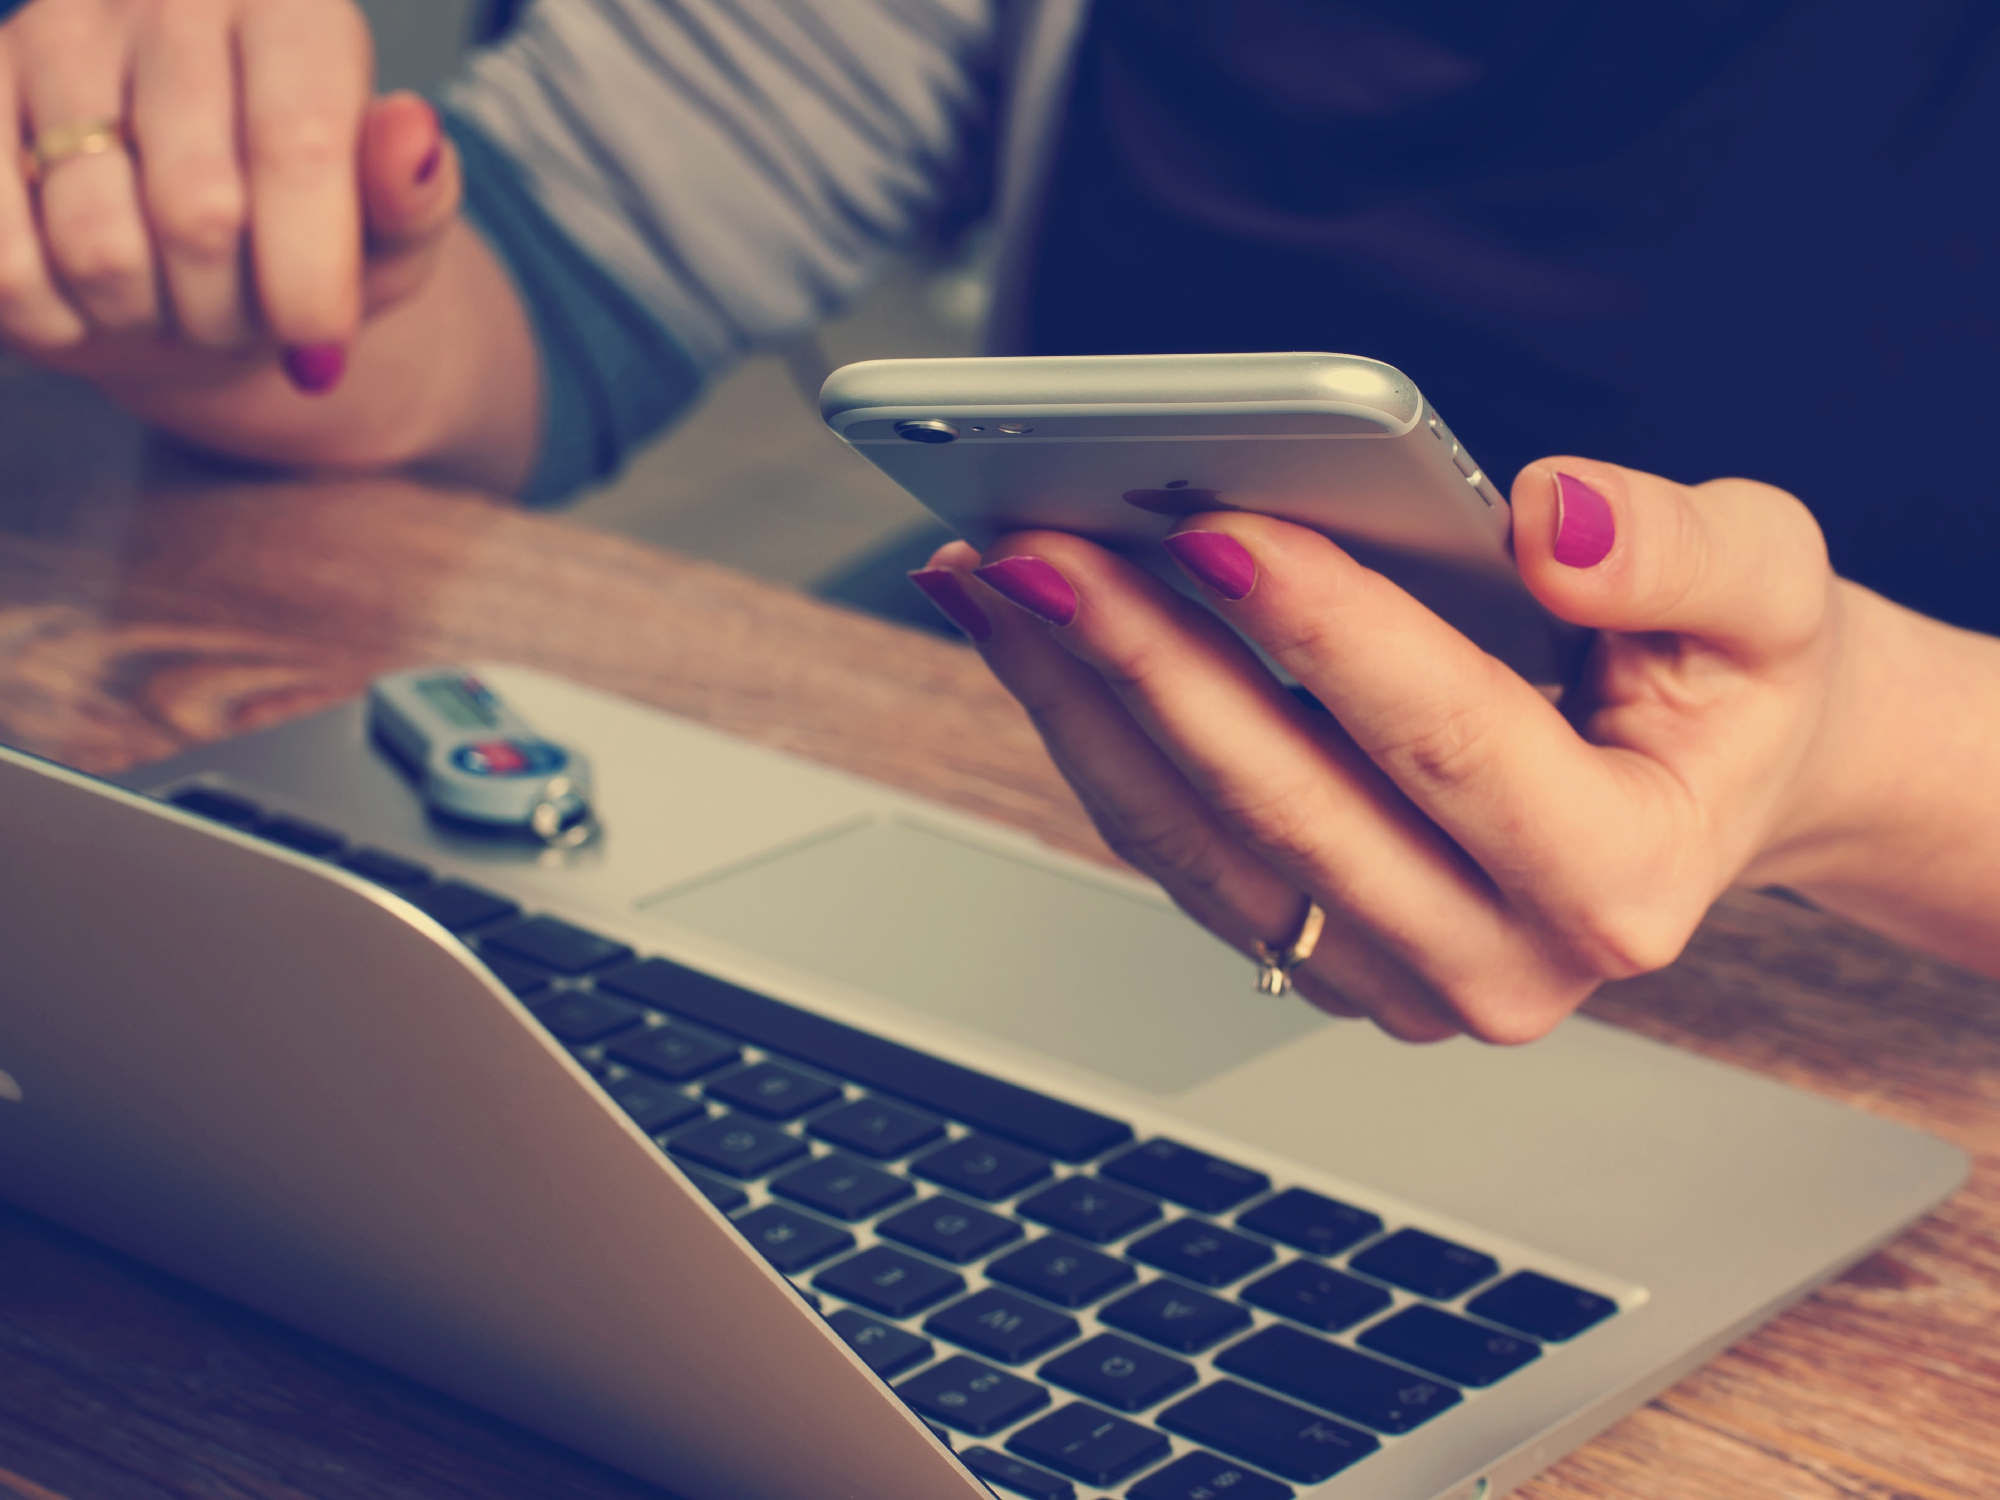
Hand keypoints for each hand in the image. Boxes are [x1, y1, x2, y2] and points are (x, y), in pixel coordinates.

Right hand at [0, 0, 457, 396]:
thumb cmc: (311, 236)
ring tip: (177, 300)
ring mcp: (56, 37)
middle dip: (233, 311)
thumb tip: (412, 133)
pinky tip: (95, 302)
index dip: (309, 274)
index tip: (321, 346)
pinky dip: (60, 319)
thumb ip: (413, 197)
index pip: (297, 146)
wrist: (198, 250)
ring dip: (150, 318)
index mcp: (291, 8)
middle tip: (246, 318)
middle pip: (198, 209)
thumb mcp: (391, 233)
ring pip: (98, 245)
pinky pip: (4, 261)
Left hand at [912, 459, 1860, 1043]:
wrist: (1710, 782)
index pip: (1448, 744)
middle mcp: (1500, 964)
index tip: (1215, 525)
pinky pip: (1176, 850)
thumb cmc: (1732, 682)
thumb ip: (1680, 552)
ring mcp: (1393, 977)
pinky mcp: (1318, 952)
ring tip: (997, 574)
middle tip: (1039, 543)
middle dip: (1148, 662)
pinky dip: (1092, 734)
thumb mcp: (1769, 590)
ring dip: (1081, 702)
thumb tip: (1549, 522)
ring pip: (1197, 842)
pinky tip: (1032, 634)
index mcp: (1623, 880)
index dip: (1327, 632)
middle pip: (1285, 806)